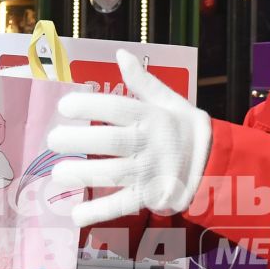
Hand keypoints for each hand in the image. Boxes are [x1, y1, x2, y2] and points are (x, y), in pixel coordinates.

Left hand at [46, 49, 212, 228]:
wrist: (217, 165)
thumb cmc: (185, 130)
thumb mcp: (170, 101)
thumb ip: (143, 82)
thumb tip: (120, 53)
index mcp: (153, 117)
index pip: (118, 108)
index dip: (90, 106)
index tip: (64, 106)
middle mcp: (150, 144)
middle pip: (112, 142)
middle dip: (79, 141)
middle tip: (52, 140)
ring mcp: (150, 172)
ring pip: (114, 173)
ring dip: (83, 175)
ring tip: (56, 174)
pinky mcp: (150, 197)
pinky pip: (123, 205)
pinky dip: (99, 212)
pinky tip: (76, 215)